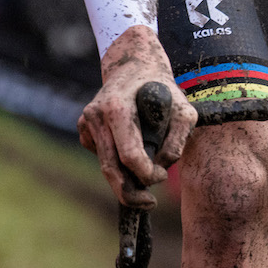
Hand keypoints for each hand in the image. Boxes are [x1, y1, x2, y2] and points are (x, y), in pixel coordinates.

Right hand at [78, 24, 196, 206]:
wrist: (134, 64)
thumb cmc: (162, 87)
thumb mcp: (183, 109)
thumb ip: (178, 139)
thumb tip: (162, 165)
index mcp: (117, 108)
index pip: (129, 156)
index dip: (147, 175)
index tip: (162, 175)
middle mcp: (96, 115)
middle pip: (111, 169)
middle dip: (130, 193)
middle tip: (149, 203)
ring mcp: (87, 121)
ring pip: (105, 165)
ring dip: (125, 179)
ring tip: (146, 181)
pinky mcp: (84, 127)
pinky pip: (101, 155)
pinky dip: (117, 162)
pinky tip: (131, 148)